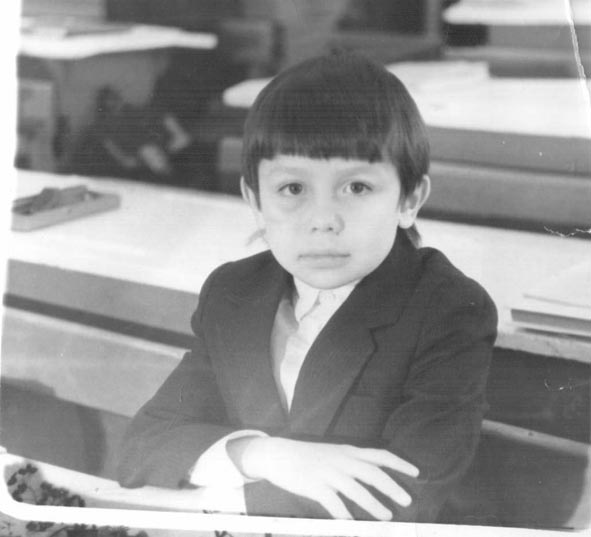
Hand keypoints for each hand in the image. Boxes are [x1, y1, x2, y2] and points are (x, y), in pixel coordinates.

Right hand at [227, 437, 418, 519]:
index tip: (416, 473)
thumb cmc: (306, 456)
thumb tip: (372, 474)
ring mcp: (328, 473)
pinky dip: (345, 517)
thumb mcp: (332, 453)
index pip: (379, 455)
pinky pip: (334, 505)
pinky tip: (352, 527)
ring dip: (374, 505)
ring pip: (357, 490)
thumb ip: (351, 461)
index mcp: (348, 451)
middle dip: (392, 487)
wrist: (277, 454)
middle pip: (373, 473)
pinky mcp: (315, 486)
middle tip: (407, 500)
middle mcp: (341, 460)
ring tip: (387, 516)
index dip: (399, 463)